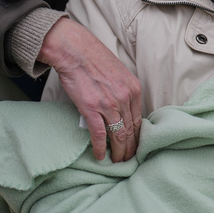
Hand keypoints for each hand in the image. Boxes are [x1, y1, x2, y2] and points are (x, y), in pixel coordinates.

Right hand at [38, 17, 141, 161]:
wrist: (75, 50)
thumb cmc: (94, 59)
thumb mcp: (119, 73)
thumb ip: (123, 90)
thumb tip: (122, 108)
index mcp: (133, 89)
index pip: (139, 119)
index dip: (137, 137)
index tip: (135, 146)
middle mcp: (125, 97)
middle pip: (131, 130)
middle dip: (131, 148)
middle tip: (128, 160)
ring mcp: (109, 104)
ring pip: (119, 135)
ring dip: (119, 152)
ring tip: (117, 162)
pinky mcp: (91, 108)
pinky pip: (100, 134)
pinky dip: (101, 148)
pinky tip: (100, 156)